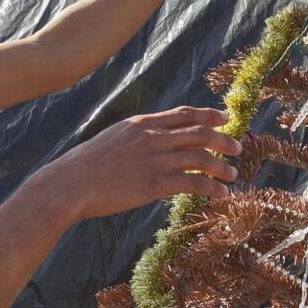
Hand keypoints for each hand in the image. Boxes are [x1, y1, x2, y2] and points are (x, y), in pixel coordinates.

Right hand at [42, 106, 241, 220]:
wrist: (69, 185)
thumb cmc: (85, 167)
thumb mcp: (112, 139)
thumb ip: (136, 137)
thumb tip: (154, 142)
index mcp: (141, 123)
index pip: (183, 114)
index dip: (208, 114)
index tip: (224, 116)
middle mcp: (151, 137)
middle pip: (199, 133)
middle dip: (223, 139)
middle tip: (238, 147)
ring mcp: (154, 159)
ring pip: (201, 157)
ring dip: (221, 166)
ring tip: (233, 173)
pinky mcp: (154, 183)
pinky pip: (192, 183)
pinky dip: (211, 187)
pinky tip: (221, 194)